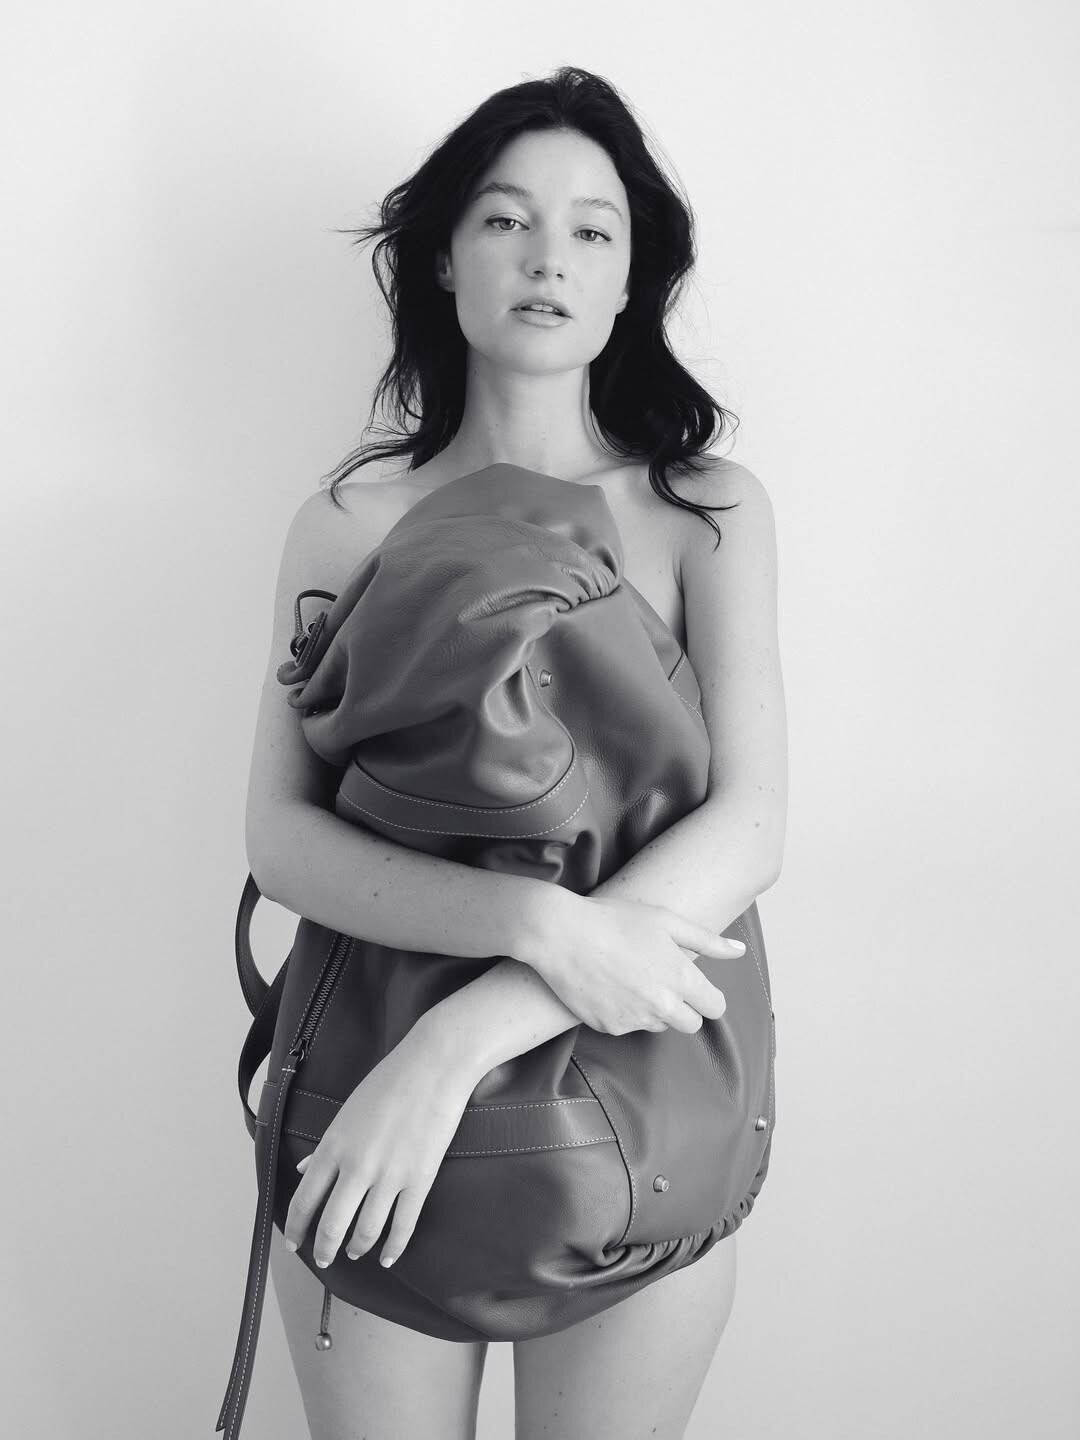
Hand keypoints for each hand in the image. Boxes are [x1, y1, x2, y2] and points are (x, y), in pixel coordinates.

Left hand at [283, 1034, 474, 1270]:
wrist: (433, 1066)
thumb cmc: (391, 1081)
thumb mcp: (347, 1111)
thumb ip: (327, 1146)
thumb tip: (306, 1170)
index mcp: (333, 1145)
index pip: (304, 1200)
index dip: (296, 1228)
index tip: (294, 1242)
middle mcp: (357, 1165)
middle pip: (332, 1224)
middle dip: (325, 1249)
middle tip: (325, 1258)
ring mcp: (389, 1175)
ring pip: (366, 1231)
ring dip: (358, 1248)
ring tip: (356, 1253)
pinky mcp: (419, 1179)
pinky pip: (403, 1225)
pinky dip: (394, 1247)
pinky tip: (389, 1256)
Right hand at [526, 893, 742, 1035]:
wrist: (560, 934)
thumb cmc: (615, 919)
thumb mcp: (666, 921)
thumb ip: (707, 940)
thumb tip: (739, 951)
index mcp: (681, 978)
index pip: (715, 1007)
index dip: (708, 996)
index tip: (696, 986)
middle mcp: (662, 1005)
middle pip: (691, 1024)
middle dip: (685, 1007)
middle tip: (663, 981)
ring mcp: (634, 1019)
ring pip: (659, 1026)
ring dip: (655, 1009)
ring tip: (633, 977)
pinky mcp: (609, 1027)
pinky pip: (629, 1026)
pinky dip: (625, 1012)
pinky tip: (611, 985)